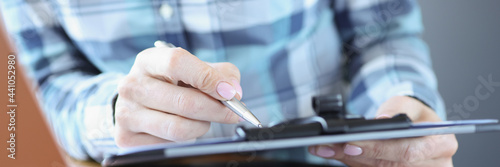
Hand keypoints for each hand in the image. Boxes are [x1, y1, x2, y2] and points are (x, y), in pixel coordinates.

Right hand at [114, 47, 242, 146]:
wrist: (142, 102)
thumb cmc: (175, 83)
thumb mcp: (196, 69)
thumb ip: (221, 74)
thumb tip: (234, 91)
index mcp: (148, 60)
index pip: (177, 62)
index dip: (207, 78)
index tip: (229, 92)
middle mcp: (132, 85)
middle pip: (184, 101)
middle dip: (216, 110)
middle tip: (233, 113)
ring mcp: (126, 112)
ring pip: (179, 127)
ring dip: (202, 126)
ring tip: (205, 119)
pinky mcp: (127, 137)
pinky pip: (169, 144)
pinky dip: (187, 138)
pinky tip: (185, 127)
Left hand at [309, 96, 457, 166]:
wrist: (417, 124)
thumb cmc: (416, 114)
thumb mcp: (410, 102)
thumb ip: (398, 107)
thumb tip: (383, 119)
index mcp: (442, 144)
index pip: (409, 151)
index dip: (379, 149)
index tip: (352, 143)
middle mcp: (435, 165)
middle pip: (392, 165)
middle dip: (358, 156)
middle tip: (332, 145)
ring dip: (351, 161)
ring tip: (327, 148)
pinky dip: (353, 163)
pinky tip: (336, 153)